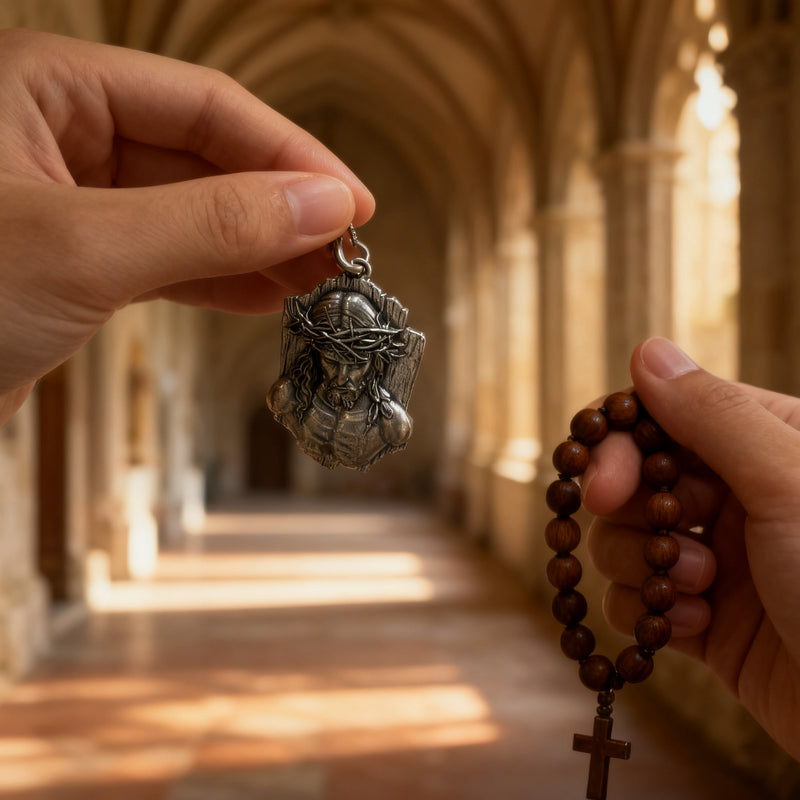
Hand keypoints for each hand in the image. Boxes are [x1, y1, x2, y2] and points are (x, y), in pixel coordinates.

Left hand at [0, 29, 374, 423]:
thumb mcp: (85, 248)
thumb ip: (213, 221)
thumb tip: (326, 204)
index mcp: (40, 86)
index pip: (202, 104)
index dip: (287, 154)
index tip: (352, 202)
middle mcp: (55, 134)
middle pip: (203, 159)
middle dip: (279, 208)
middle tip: (346, 254)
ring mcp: (68, 203)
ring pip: (190, 214)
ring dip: (257, 248)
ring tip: (320, 282)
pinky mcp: (73, 264)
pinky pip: (165, 258)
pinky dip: (217, 280)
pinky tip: (267, 297)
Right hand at [582, 337, 799, 758]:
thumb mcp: (787, 484)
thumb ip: (713, 416)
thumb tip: (648, 352)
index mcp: (765, 446)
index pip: (664, 416)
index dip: (620, 442)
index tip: (602, 479)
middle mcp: (737, 496)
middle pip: (632, 478)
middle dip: (624, 504)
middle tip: (615, 514)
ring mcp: (718, 558)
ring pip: (623, 539)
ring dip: (644, 563)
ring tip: (700, 588)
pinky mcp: (703, 619)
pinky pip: (635, 600)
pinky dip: (649, 612)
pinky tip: (694, 628)